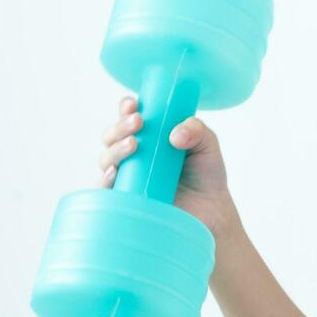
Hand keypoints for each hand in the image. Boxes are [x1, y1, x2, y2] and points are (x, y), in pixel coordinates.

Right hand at [98, 95, 241, 239]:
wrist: (211, 211)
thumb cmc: (206, 174)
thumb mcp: (208, 146)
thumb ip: (197, 131)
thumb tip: (175, 134)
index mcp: (149, 135)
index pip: (129, 116)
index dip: (126, 108)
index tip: (134, 105)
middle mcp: (133, 155)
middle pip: (112, 136)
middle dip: (121, 126)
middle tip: (139, 122)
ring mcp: (126, 177)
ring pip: (106, 159)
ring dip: (115, 149)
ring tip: (134, 144)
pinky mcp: (125, 200)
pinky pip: (106, 191)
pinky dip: (105, 180)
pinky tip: (115, 172)